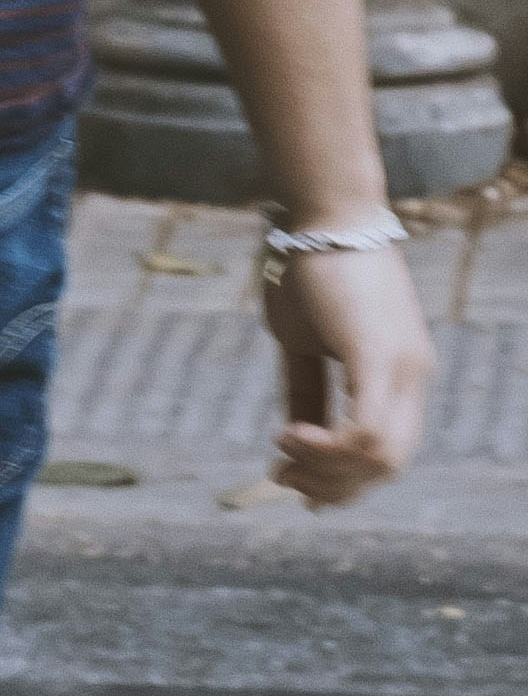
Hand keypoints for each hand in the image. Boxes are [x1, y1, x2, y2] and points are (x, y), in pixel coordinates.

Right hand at [265, 243, 431, 505]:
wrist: (322, 211)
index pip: (388, 451)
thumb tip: (299, 432)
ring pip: (381, 457)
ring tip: (282, 454)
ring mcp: (403, 367)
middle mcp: (414, 376)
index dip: (344, 478)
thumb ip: (308, 388)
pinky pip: (366, 431)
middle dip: (332, 484)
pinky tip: (289, 436)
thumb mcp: (303, 339)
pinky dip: (328, 448)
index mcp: (402, 372)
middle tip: (282, 476)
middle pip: (387, 465)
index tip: (294, 480)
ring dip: (327, 470)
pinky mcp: (379, 356)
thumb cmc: (307, 265)